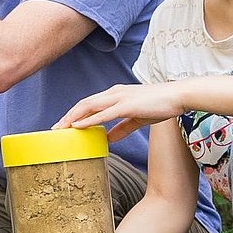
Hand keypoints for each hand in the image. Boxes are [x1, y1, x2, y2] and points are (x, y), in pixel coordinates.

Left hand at [57, 82, 187, 142]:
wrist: (178, 96)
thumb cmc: (160, 105)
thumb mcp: (137, 118)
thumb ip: (122, 128)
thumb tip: (109, 139)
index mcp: (115, 95)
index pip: (89, 104)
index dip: (74, 113)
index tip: (63, 125)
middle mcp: (114, 93)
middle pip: (84, 104)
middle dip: (67, 116)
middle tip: (54, 130)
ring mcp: (119, 98)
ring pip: (89, 107)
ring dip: (72, 118)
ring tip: (60, 129)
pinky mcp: (127, 105)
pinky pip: (103, 114)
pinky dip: (88, 120)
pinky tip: (77, 126)